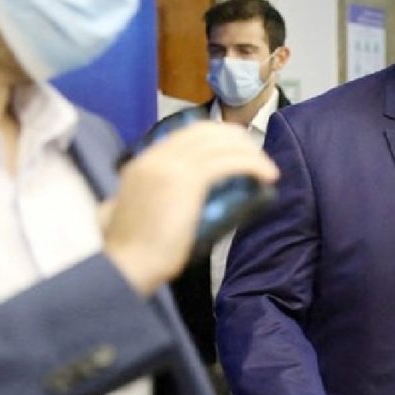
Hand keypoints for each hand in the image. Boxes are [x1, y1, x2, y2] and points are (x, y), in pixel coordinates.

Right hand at [102, 121, 277, 296]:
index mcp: (145, 161)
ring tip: (268, 170)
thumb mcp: (144, 209)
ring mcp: (171, 166)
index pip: (189, 133)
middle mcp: (157, 157)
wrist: (126, 263)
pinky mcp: (188, 182)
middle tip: (258, 158)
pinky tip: (266, 177)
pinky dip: (252, 165)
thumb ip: (160, 195)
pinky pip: (228, 162)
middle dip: (238, 140)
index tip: (239, 149)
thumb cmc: (137, 250)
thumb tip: (190, 196)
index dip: (220, 137)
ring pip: (221, 144)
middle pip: (207, 131)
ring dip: (251, 153)